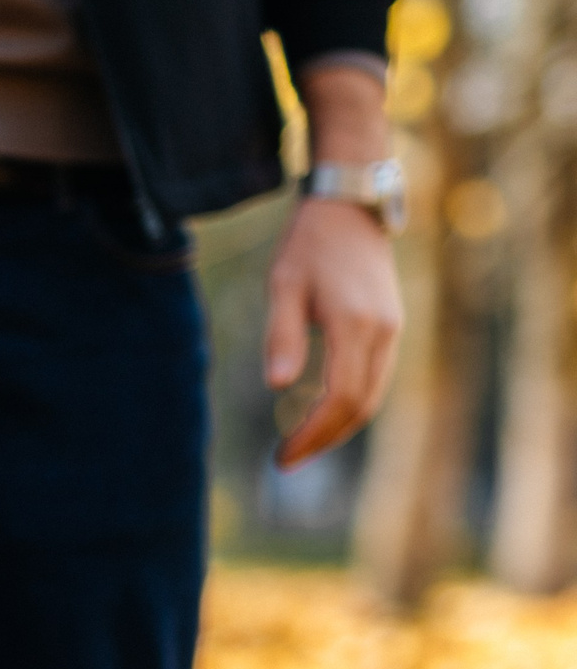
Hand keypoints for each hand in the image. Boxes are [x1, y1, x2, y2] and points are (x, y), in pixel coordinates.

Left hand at [267, 61, 401, 468]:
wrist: (350, 207)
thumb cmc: (309, 244)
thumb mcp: (283, 285)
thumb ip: (281, 334)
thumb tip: (277, 386)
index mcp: (356, 324)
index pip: (340, 398)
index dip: (313, 434)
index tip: (282, 456)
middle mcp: (383, 332)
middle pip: (360, 406)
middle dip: (324, 439)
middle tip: (285, 461)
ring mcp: (392, 329)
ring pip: (371, 395)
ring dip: (338, 427)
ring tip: (300, 446)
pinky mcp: (389, 325)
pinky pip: (374, 378)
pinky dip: (350, 405)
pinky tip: (322, 415)